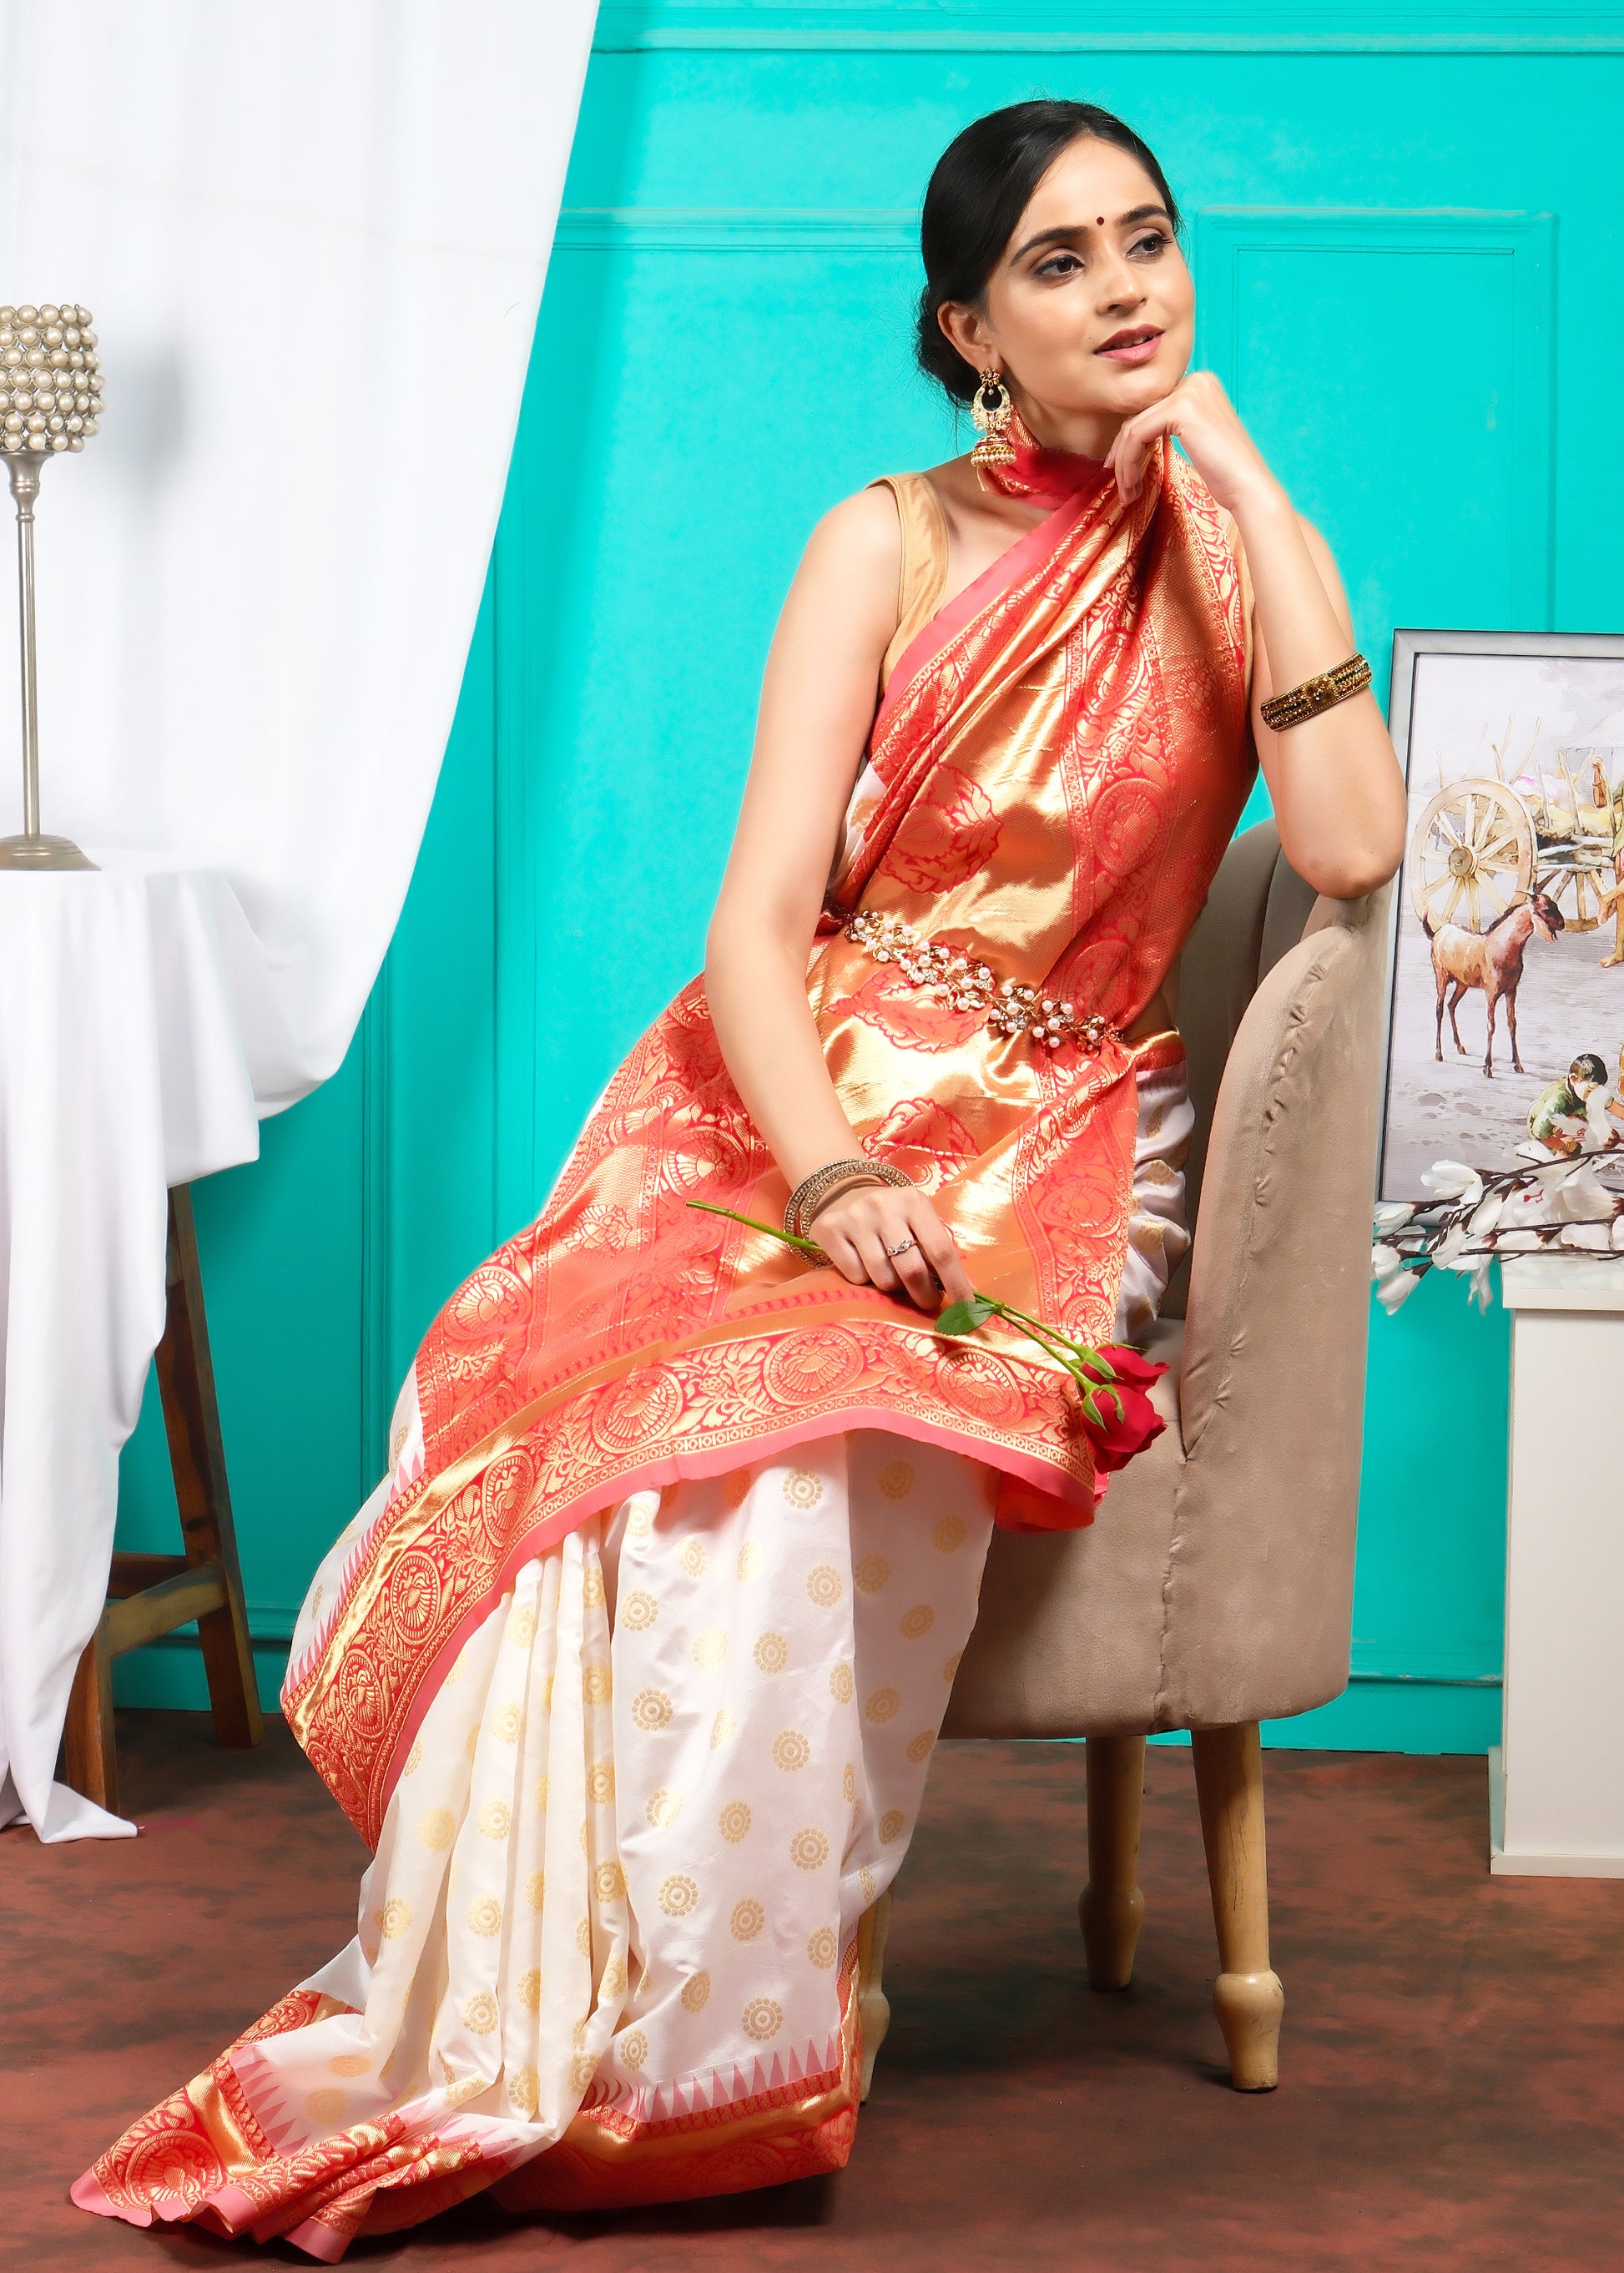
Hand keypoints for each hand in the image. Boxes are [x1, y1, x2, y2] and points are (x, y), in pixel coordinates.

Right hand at [810, 1182, 973, 1311]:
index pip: (941, 1251)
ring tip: (891, 1274)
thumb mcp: (920, 1221)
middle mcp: (884, 1207)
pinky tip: (864, 1263)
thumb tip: (969, 1294)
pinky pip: (855, 1277)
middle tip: (927, 1301)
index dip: (956, 1285)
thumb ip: (940, 1252)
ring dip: (892, 1287)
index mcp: (914, 1202)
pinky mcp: (829, 1231)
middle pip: (912, 1270)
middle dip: (924, 1295)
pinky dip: (864, 1280)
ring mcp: (854, 1219)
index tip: (966, 1310)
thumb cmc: (893, 1215)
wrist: (844, 1192)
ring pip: (882, 1278)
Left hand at [1104, 369, 1283, 517]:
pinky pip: (1137, 434)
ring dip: (1124, 463)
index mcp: (1200, 384)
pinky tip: (1131, 486)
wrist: (1248, 486)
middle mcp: (1195, 379)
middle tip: (1121, 484)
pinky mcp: (1181, 408)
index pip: (1152, 410)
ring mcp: (1189, 391)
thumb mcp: (1196, 439)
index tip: (1123, 470)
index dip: (1131, 442)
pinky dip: (1128, 462)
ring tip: (1127, 492)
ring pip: (1134, 427)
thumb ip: (1171, 426)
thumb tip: (1131, 434)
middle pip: (1141, 415)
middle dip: (1124, 452)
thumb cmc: (1225, 473)